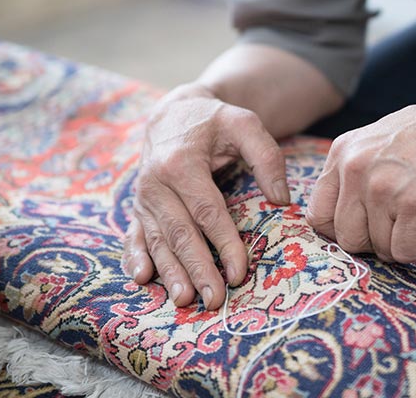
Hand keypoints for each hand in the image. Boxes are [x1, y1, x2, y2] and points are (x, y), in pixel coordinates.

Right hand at [124, 83, 289, 308]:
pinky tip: (141, 278)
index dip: (224, 244)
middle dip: (198, 269)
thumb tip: (281, 199)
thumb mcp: (244, 124)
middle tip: (215, 300)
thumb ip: (267, 156)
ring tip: (183, 300)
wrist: (173, 115)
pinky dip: (135, 257)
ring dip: (170, 272)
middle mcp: (155, 183)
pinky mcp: (138, 208)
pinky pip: (134, 235)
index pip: (207, 212)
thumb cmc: (213, 122)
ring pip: (157, 240)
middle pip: (180, 233)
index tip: (240, 273)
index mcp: (181, 163)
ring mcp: (143, 198)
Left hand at [306, 87, 415, 262]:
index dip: (346, 230)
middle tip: (409, 222)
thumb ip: (356, 175)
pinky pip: (408, 253)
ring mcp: (382, 187)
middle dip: (379, 240)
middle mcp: (355, 168)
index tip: (372, 228)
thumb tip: (340, 222)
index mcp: (343, 153)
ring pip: (380, 249)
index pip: (318, 216)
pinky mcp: (412, 206)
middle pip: (347, 240)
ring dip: (411, 241)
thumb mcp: (382, 142)